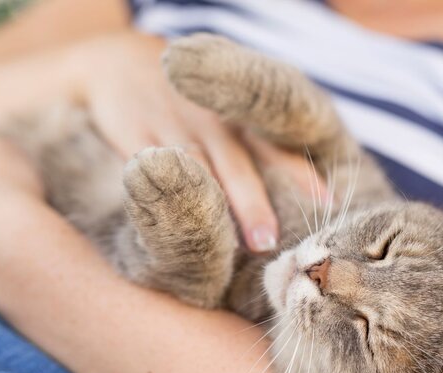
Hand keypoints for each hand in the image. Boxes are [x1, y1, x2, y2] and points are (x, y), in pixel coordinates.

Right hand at [67, 32, 324, 251]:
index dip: (297, 171)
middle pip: (235, 163)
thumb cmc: (186, 98)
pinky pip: (153, 166)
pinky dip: (168, 189)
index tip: (325, 201)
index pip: (271, 144)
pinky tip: (180, 216)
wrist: (117, 60)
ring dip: (213, 206)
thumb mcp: (221, 104)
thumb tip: (308, 190)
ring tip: (228, 243)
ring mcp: (170, 125)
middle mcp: (208, 118)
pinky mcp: (133, 133)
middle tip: (270, 241)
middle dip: (253, 203)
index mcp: (234, 114)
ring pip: (196, 170)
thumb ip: (254, 141)